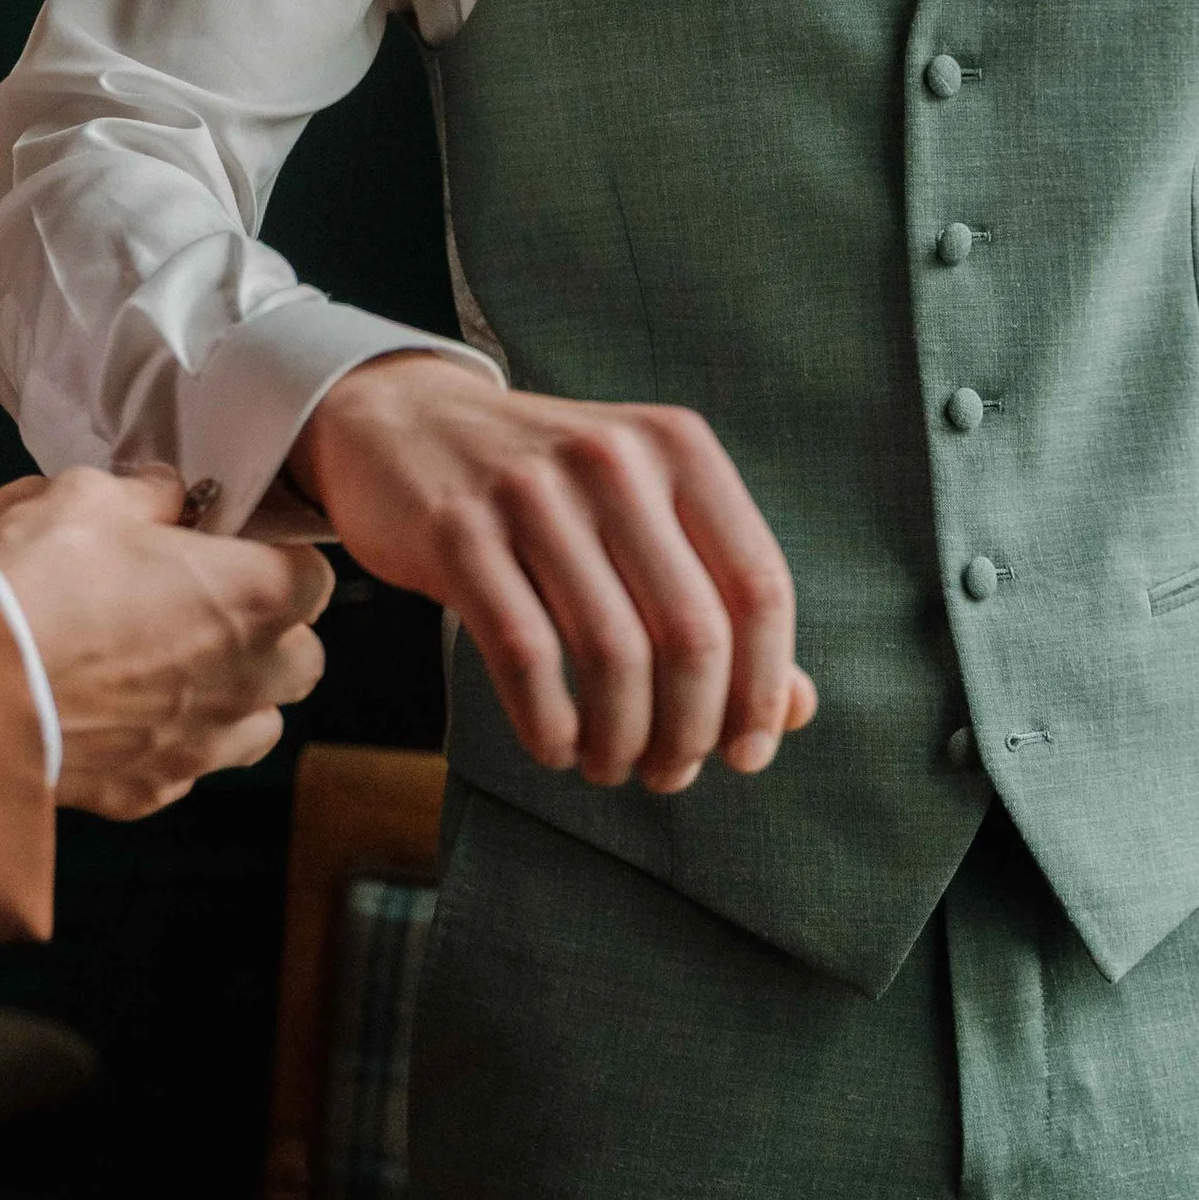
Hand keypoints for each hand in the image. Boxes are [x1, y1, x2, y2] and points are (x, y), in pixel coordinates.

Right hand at [0, 467, 331, 819]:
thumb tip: (167, 496)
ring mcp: (201, 743)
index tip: (228, 549)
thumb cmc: (32, 584)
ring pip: (258, 723)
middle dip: (267, 632)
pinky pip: (189, 765)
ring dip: (233, 695)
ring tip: (171, 668)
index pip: (311, 574)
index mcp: (250, 597)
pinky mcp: (150, 790)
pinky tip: (121, 712)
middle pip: (301, 657)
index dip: (269, 557)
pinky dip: (170, 742)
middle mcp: (244, 678)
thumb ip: (149, 493)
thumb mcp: (88, 495)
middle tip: (203, 606)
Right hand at [294, 354, 811, 792]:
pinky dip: (551, 724)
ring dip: (622, 739)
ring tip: (612, 765)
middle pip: (692, 633)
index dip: (764, 688)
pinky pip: (525, 655)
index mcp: (678, 447)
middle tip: (670, 774)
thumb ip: (719, 602)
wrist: (404, 425)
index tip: (747, 753)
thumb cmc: (546, 491)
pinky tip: (555, 746)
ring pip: (611, 653)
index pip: (759, 587)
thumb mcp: (643, 516)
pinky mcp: (458, 530)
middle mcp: (613, 457)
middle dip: (691, 730)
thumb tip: (794, 713)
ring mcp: (531, 490)